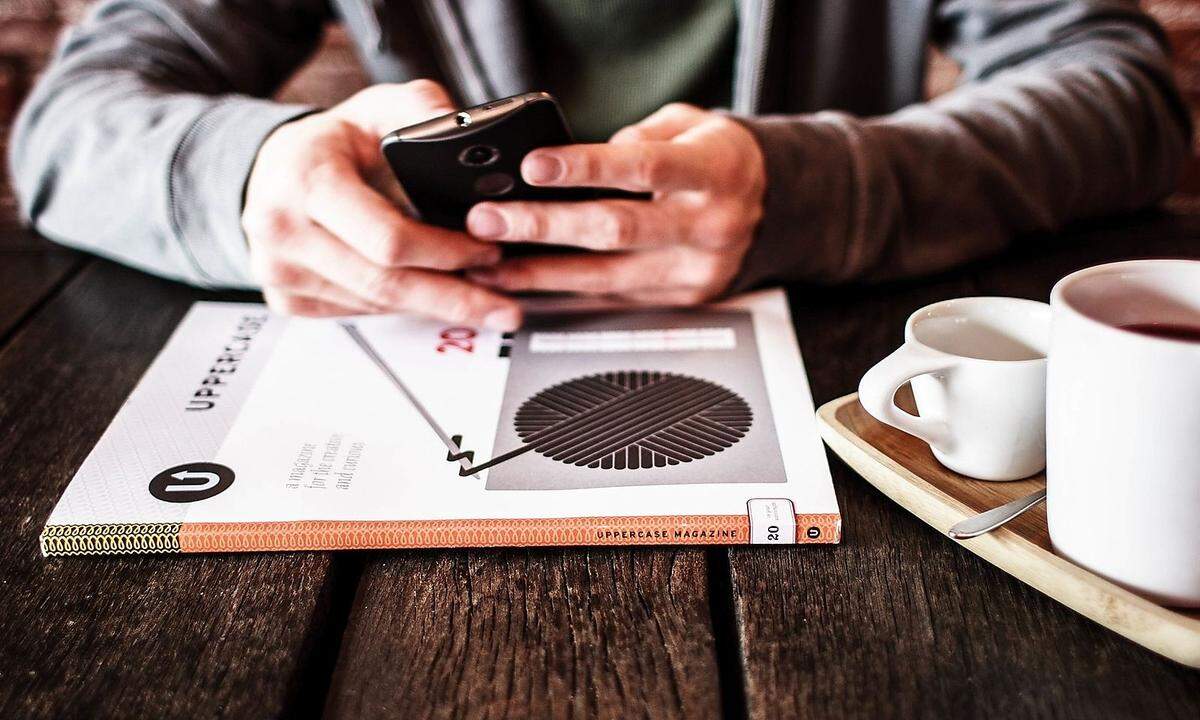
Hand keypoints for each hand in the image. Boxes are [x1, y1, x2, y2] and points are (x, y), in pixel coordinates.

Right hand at [243, 80, 521, 328]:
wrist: (274, 170)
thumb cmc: (333, 142)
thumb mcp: (377, 107)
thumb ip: (422, 109)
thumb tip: (461, 128)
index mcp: (305, 179)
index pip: (387, 238)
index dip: (445, 252)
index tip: (488, 252)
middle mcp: (282, 230)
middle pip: (385, 284)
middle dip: (453, 298)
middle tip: (504, 309)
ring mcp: (280, 271)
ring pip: (375, 304)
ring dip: (432, 305)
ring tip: (481, 302)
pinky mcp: (285, 299)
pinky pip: (358, 312)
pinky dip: (401, 307)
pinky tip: (431, 298)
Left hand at [464, 103, 764, 304]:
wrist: (777, 208)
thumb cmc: (720, 160)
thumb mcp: (692, 125)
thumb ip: (640, 136)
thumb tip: (578, 157)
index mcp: (715, 171)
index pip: (643, 168)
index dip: (586, 167)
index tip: (533, 166)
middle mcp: (708, 226)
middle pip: (616, 230)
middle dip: (543, 226)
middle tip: (489, 220)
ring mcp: (695, 270)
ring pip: (606, 278)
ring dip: (539, 273)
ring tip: (488, 264)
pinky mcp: (681, 299)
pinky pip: (613, 299)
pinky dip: (565, 293)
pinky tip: (525, 286)